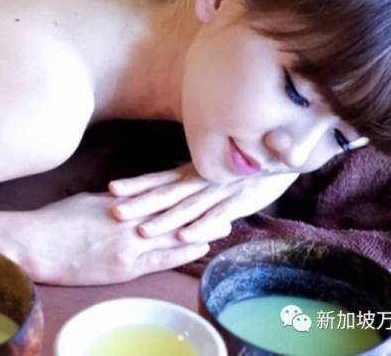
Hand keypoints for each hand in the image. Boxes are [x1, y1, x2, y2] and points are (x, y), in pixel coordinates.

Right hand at [12, 192, 213, 285]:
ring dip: (200, 228)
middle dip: (200, 206)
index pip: (159, 194)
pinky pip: (160, 258)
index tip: (203, 183)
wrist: (35, 242)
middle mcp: (129, 218)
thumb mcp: (88, 203)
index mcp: (121, 202)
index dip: (184, 191)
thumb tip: (126, 199)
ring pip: (173, 233)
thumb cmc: (55, 221)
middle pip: (173, 211)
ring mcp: (128, 242)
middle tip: (227, 200)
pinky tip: (201, 246)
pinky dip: (182, 250)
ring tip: (225, 223)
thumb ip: (113, 202)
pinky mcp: (124, 265)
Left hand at [108, 164, 298, 242]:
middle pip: (165, 193)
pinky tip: (185, 236)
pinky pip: (217, 215)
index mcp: (191, 171)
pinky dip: (201, 226)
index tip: (110, 189)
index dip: (135, 184)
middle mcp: (200, 179)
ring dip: (165, 220)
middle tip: (114, 212)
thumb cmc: (241, 163)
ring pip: (187, 207)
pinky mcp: (239, 200)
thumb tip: (163, 184)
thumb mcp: (210, 166)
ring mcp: (219, 190)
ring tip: (143, 231)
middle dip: (139, 204)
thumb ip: (189, 176)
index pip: (158, 178)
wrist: (280, 154)